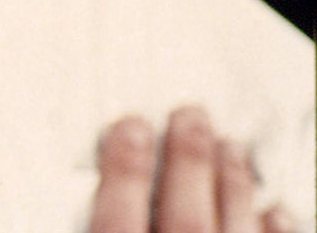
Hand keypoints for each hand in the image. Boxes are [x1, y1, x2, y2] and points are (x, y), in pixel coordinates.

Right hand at [89, 105, 294, 231]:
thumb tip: (64, 199)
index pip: (118, 219)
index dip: (124, 168)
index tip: (131, 127)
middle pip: (185, 219)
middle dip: (190, 159)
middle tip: (192, 116)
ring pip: (233, 232)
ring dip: (233, 185)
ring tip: (230, 147)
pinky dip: (273, 232)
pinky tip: (272, 211)